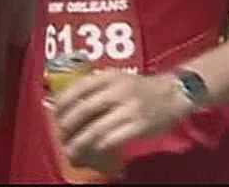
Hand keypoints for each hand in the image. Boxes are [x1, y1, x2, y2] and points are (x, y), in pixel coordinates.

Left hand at [50, 70, 191, 166]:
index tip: (55, 115)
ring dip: (80, 142)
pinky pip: (112, 139)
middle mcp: (118, 90)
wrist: (173, 94)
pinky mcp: (138, 126)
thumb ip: (97, 87)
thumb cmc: (141, 88)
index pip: (78, 88)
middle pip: (83, 110)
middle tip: (61, 135)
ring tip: (71, 150)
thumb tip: (67, 102)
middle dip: (67, 126)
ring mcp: (128, 109)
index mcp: (110, 76)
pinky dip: (99, 147)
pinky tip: (93, 151)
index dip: (62, 103)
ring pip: (96, 129)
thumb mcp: (118, 78)